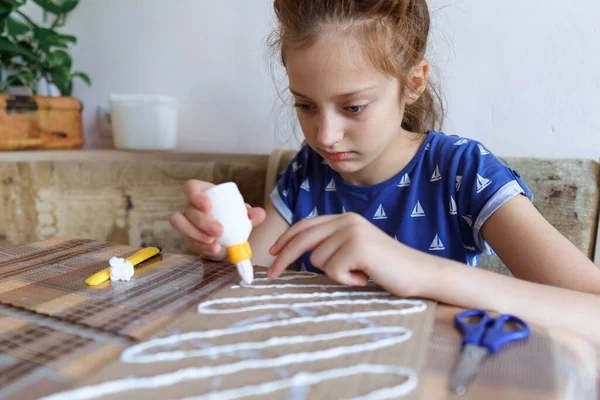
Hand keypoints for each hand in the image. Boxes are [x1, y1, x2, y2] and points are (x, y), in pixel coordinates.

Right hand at [170, 180, 265, 260]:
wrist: (227, 236)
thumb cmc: (232, 218)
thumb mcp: (242, 215)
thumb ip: (251, 214)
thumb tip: (260, 214)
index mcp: (202, 193)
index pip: (190, 187)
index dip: (195, 195)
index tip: (208, 206)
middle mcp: (190, 206)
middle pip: (188, 209)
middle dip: (202, 221)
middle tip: (219, 230)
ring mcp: (186, 222)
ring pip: (181, 225)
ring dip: (197, 234)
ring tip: (214, 243)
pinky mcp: (188, 238)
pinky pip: (190, 241)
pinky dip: (202, 247)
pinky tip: (214, 250)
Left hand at [267, 213, 430, 296]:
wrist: (418, 272)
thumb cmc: (386, 266)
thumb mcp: (354, 248)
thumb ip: (332, 244)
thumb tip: (298, 253)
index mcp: (345, 218)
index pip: (306, 225)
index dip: (286, 239)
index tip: (271, 253)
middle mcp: (347, 220)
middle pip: (303, 238)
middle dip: (283, 257)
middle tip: (272, 275)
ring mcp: (352, 232)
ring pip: (317, 260)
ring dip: (335, 274)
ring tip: (358, 273)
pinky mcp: (357, 247)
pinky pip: (333, 270)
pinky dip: (346, 280)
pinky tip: (364, 277)